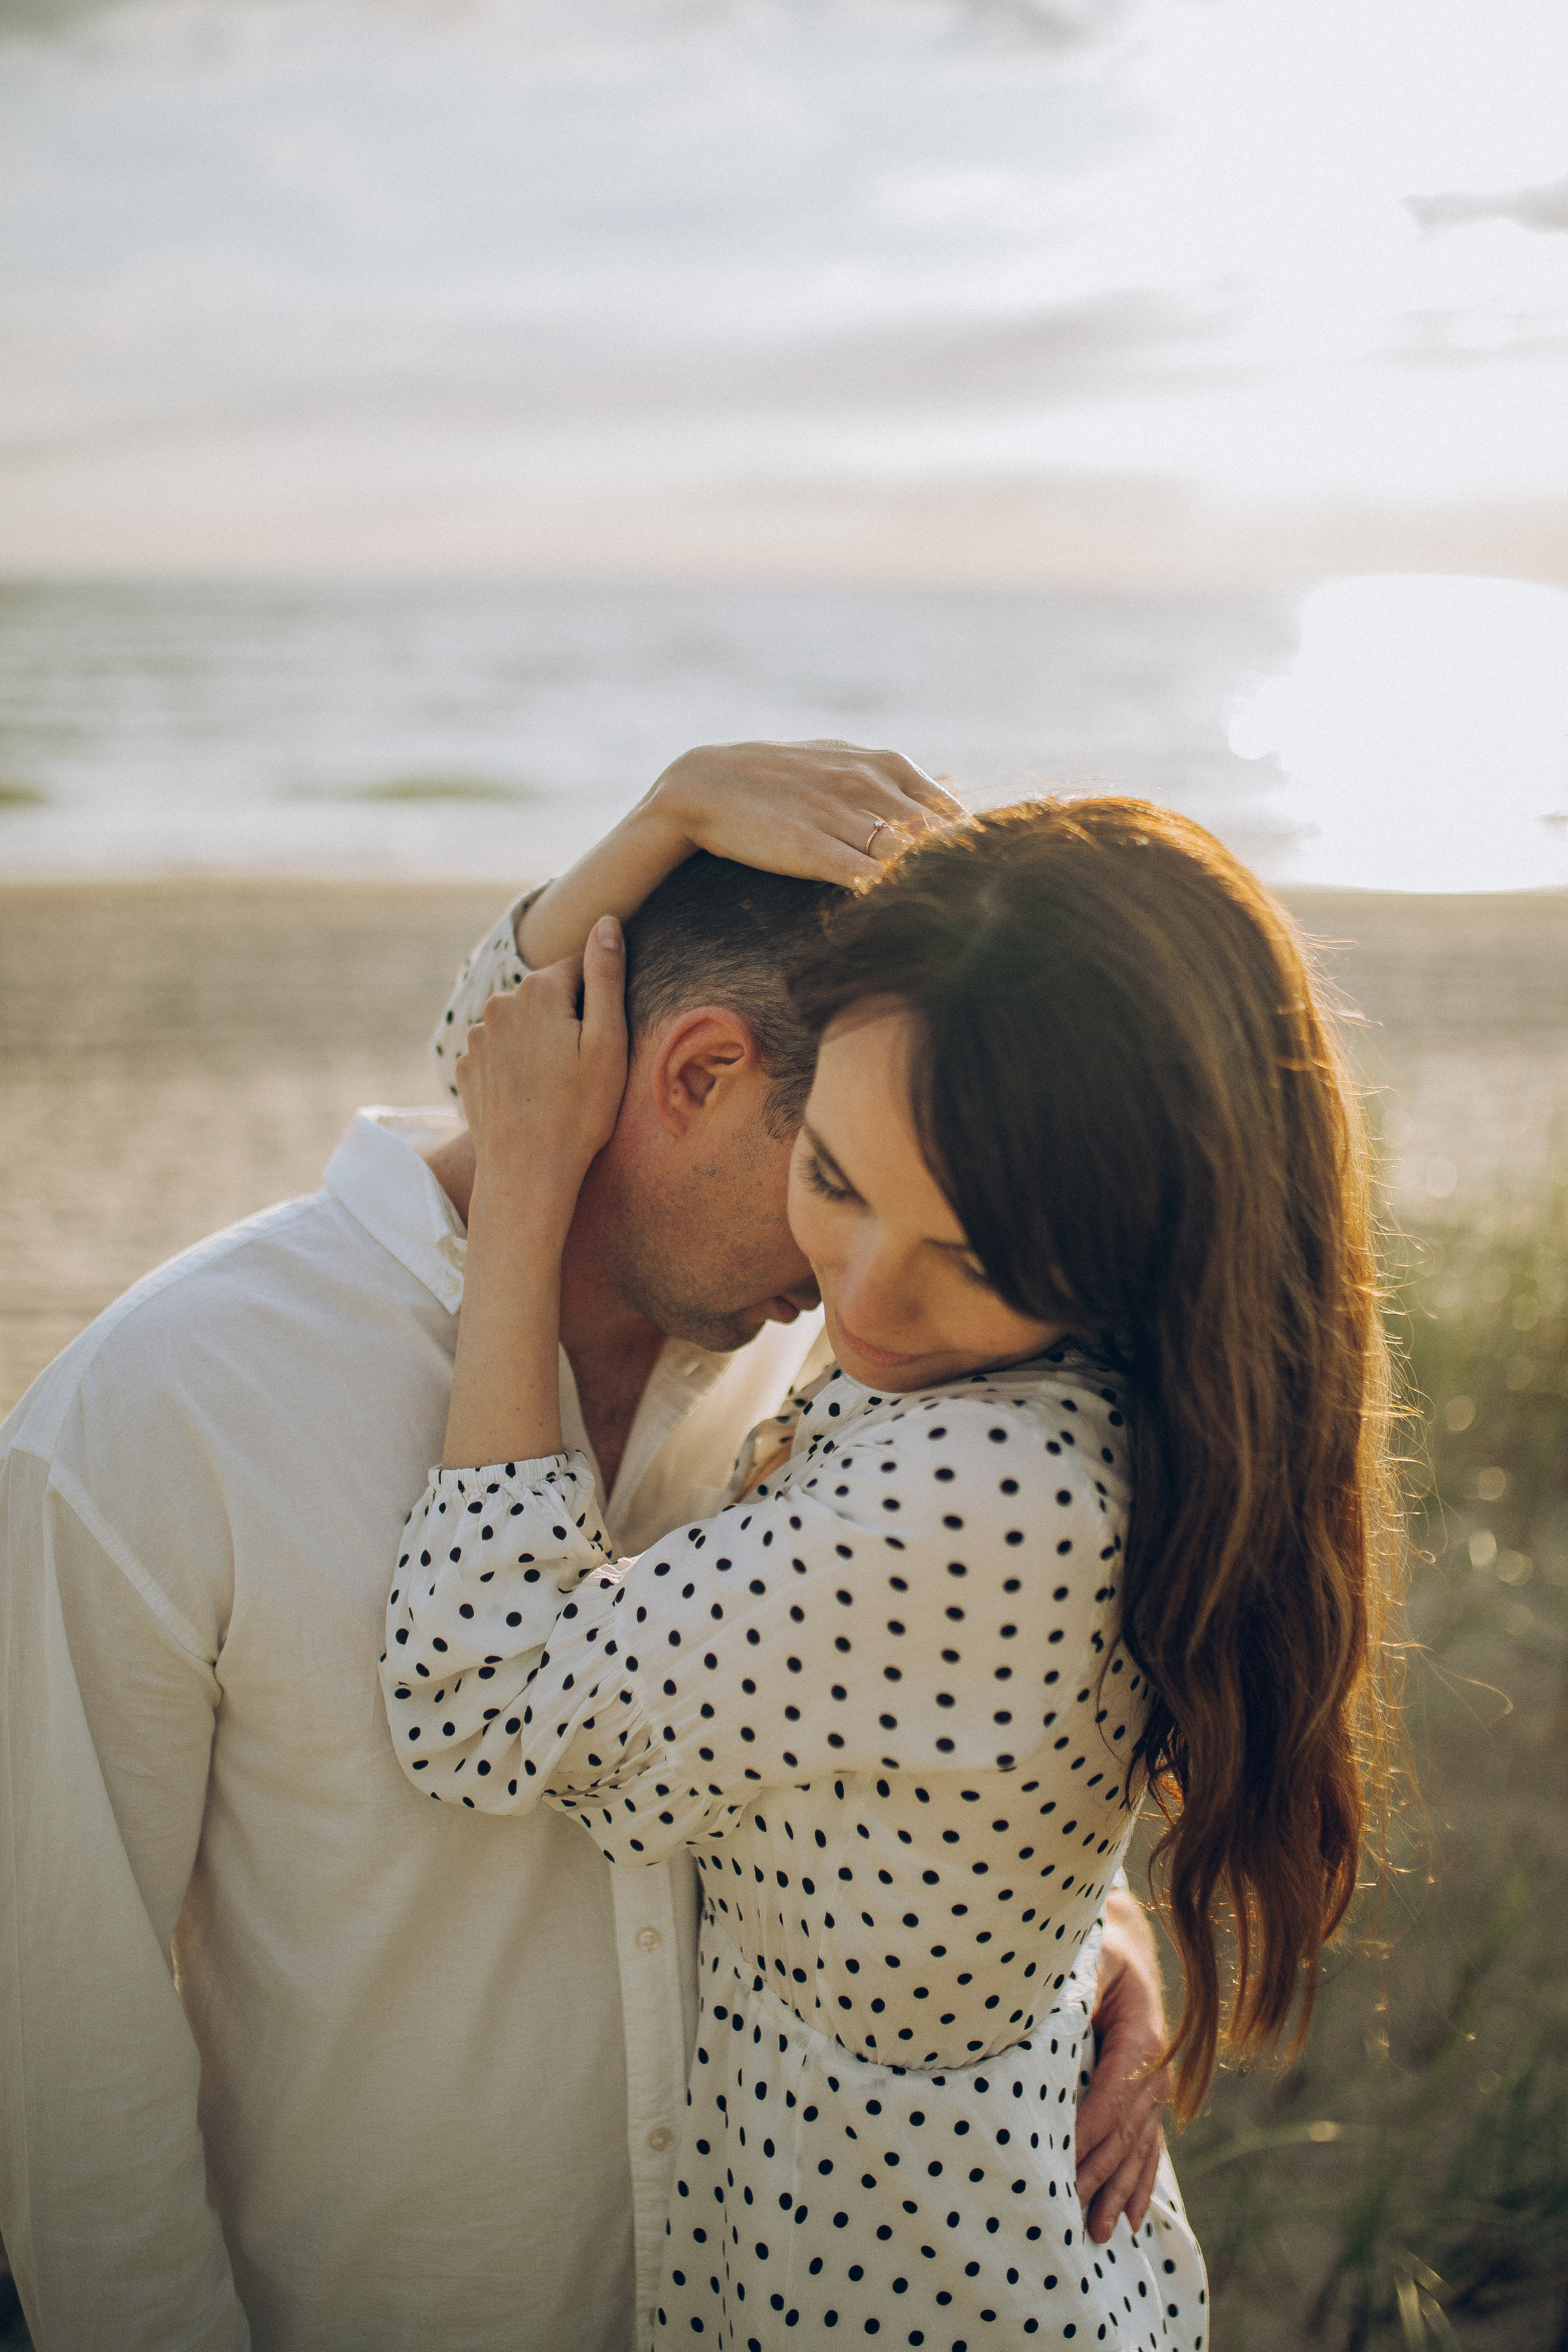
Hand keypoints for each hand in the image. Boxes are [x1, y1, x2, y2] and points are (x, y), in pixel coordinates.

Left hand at [457, 916, 628, 1221]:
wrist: (526, 1173)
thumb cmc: (580, 1111)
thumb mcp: (608, 1041)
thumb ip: (606, 976)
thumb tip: (606, 922)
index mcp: (537, 989)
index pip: (582, 969)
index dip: (601, 1004)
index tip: (605, 1041)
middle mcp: (499, 1004)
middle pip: (550, 997)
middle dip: (570, 1021)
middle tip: (585, 1070)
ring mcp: (477, 1038)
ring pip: (524, 1026)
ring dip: (542, 1044)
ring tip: (558, 1089)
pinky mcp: (466, 1068)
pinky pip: (502, 1054)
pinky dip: (518, 1068)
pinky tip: (532, 1099)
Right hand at [646, 739, 966, 887]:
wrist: (703, 784)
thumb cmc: (780, 780)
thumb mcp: (844, 763)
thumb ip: (901, 780)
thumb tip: (957, 786)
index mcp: (885, 765)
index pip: (952, 810)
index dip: (975, 849)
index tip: (990, 879)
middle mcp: (868, 784)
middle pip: (939, 836)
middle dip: (965, 873)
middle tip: (990, 911)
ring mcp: (839, 815)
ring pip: (907, 855)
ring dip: (935, 887)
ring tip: (962, 924)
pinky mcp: (808, 847)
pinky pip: (863, 875)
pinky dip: (891, 896)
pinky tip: (909, 919)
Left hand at [1076, 1887, 1171, 2243]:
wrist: (1127, 1940)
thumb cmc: (1100, 1947)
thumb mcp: (1089, 1956)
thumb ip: (1074, 1987)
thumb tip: (1050, 2023)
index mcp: (1142, 2037)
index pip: (1111, 2098)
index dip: (1087, 2134)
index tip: (1061, 2166)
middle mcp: (1155, 2069)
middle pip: (1125, 2133)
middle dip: (1097, 2176)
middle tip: (1069, 2215)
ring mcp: (1156, 2087)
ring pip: (1137, 2149)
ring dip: (1118, 2192)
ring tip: (1099, 2233)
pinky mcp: (1149, 2097)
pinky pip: (1147, 2147)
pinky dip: (1138, 2184)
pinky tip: (1130, 2218)